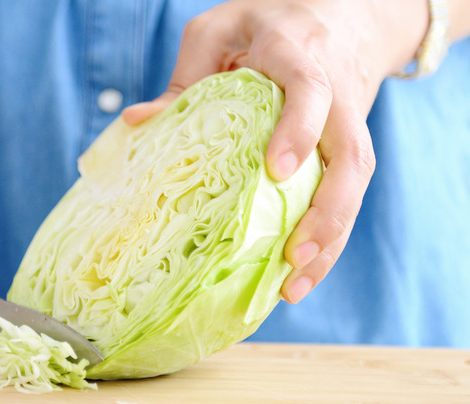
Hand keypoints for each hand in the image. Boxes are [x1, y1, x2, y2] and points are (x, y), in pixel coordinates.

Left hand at [123, 0, 428, 302]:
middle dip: (328, 211)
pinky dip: (329, 235)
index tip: (277, 172)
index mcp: (295, 54)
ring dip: (332, 237)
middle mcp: (335, 91)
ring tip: (295, 285)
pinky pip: (348, 192)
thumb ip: (184, 76)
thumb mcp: (216, 31)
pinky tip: (301, 272)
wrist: (336, 12)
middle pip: (352, 154)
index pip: (308, 90)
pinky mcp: (349, 145)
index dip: (298, 129)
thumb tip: (137, 123)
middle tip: (294, 257)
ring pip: (357, 182)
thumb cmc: (262, 24)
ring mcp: (349, 120)